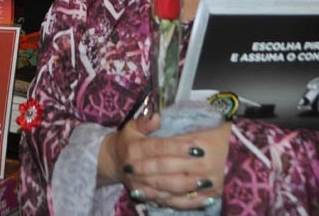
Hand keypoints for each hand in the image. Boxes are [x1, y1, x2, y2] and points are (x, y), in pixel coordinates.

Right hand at [102, 114, 228, 209]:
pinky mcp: (144, 197)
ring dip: (186, 187)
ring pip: (165, 188)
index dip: (177, 148)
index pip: (158, 147)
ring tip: (204, 182)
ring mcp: (139, 185)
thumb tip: (157, 117)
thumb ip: (145, 121)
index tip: (195, 147)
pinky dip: (183, 202)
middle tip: (205, 166)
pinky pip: (166, 202)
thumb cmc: (128, 140)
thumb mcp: (132, 126)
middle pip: (163, 170)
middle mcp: (135, 168)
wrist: (112, 161)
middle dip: (185, 168)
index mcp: (134, 148)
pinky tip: (199, 199)